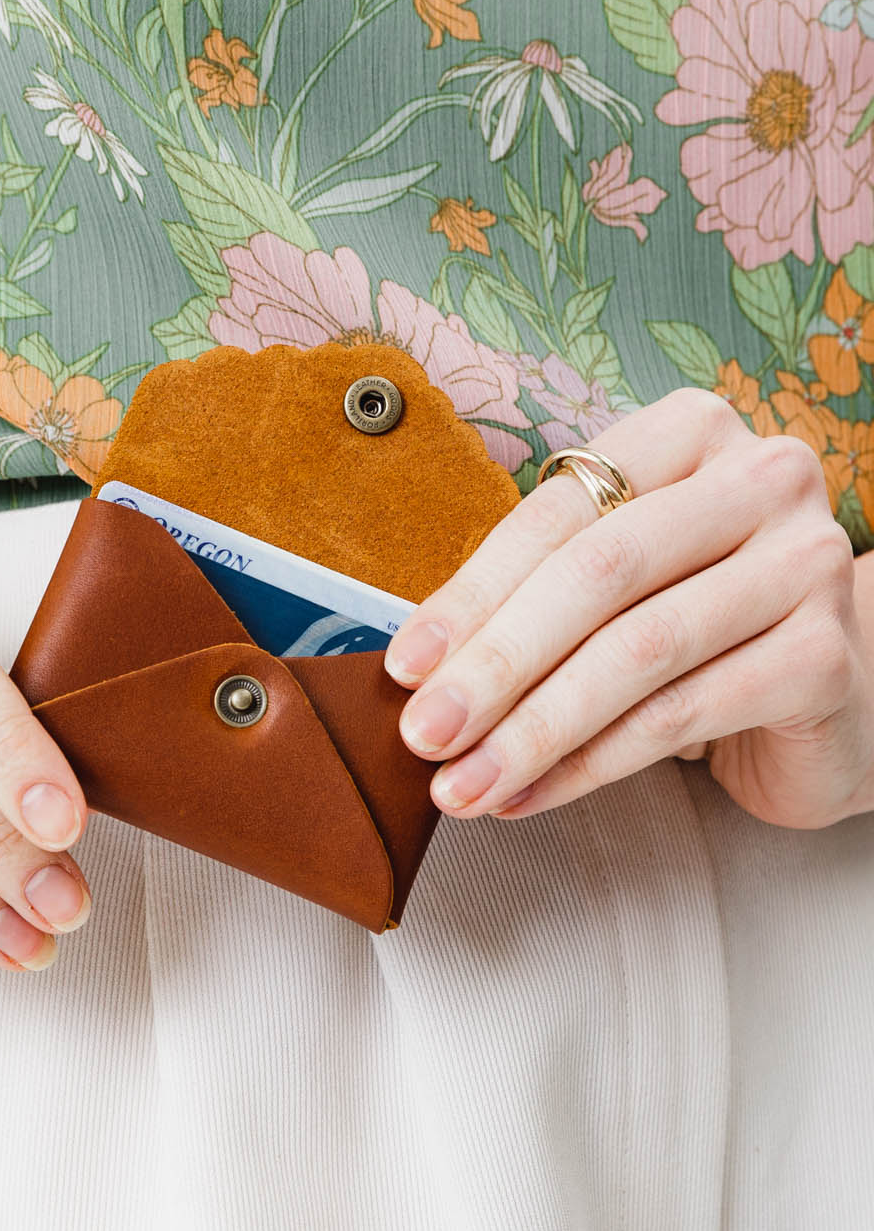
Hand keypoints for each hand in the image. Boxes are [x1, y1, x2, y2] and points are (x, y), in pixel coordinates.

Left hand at [383, 388, 873, 829]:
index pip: (554, 517)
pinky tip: (530, 795)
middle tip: (425, 733)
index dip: (469, 597)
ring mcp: (805, 564)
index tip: (404, 666)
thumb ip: (528, 598)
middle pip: (595, 576)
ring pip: (637, 651)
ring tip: (465, 782)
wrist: (823, 688)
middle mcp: (760, 480)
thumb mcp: (607, 587)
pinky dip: (589, 764)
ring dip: (532, 729)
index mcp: (687, 435)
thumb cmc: (691, 621)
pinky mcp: (826, 656)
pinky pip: (681, 714)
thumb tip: (418, 666)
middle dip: (495, 665)